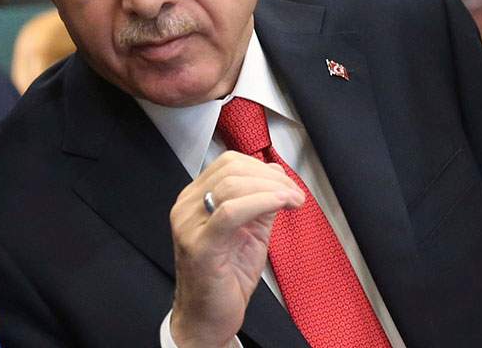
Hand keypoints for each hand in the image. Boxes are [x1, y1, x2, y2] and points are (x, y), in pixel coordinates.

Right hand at [168, 152, 303, 347]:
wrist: (206, 318)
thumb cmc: (224, 279)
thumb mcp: (249, 233)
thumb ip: (260, 204)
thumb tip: (276, 175)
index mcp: (195, 200)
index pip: (227, 164)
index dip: (262, 167)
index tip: (287, 183)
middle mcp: (187, 207)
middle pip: (231, 170)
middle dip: (271, 177)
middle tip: (295, 194)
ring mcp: (189, 224)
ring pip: (231, 186)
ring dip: (272, 188)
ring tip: (293, 201)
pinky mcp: (200, 245)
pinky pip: (231, 211)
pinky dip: (262, 202)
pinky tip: (281, 204)